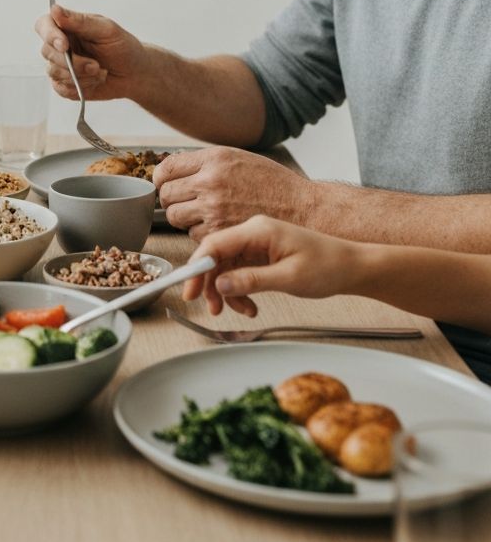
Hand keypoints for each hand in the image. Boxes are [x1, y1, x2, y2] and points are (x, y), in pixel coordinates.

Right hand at [35, 2, 147, 101]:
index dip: (50, 35)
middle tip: (96, 65)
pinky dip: (81, 87)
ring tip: (99, 71)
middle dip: (73, 62)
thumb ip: (80, 21)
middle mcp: (60, 45)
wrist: (134, 74)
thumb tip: (55, 10)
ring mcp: (60, 65)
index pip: (44, 25)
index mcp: (67, 26)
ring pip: (54, 72)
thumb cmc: (123, 47)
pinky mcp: (64, 84)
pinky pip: (61, 89)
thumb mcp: (106, 30)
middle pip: (47, 52)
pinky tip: (94, 81)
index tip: (65, 45)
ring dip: (80, 75)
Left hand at [155, 147, 313, 240]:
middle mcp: (210, 182)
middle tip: (184, 201)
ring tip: (202, 214)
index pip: (167, 168)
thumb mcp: (239, 159)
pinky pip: (193, 234)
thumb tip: (174, 170)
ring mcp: (213, 208)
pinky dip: (201, 233)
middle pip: (166, 194)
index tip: (165, 183)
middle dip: (172, 199)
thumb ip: (207, 163)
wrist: (303, 208)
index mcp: (214, 159)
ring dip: (184, 218)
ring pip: (175, 217)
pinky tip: (218, 226)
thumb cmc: (274, 184)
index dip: (162, 178)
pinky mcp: (219, 232)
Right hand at [182, 215, 358, 317]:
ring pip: (226, 267)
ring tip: (240, 312)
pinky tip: (250, 306)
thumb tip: (221, 285)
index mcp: (258, 230)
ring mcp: (257, 243)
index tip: (189, 289)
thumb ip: (252, 280)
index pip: (214, 243)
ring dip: (227, 291)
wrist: (353, 267)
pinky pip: (239, 272)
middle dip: (210, 283)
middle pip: (216, 255)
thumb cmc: (329, 266)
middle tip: (209, 307)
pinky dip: (240, 290)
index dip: (197, 267)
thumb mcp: (289, 277)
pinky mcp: (261, 255)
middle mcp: (254, 232)